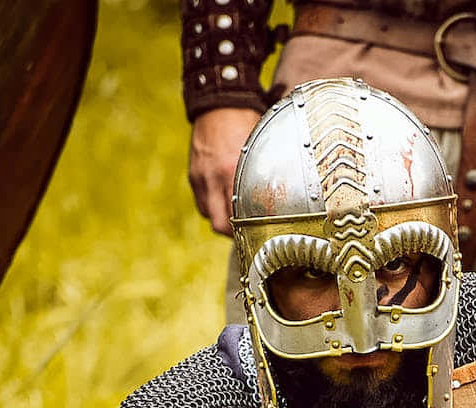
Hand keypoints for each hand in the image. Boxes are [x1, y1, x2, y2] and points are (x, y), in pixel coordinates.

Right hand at [188, 107, 262, 234]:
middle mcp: (214, 178)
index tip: (262, 235)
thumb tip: (282, 199)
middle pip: (220, 225)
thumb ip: (266, 175)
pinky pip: (201, 202)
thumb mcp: (261, 148)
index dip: (250, 231)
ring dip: (222, 220)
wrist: (220, 103)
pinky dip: (212, 206)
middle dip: (234, 234)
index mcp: (233, 172)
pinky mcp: (193, 175)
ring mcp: (201, 178)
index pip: (238, 217)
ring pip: (209, 215)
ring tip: (237, 215)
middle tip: (248, 232)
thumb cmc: (247, 123)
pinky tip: (224, 199)